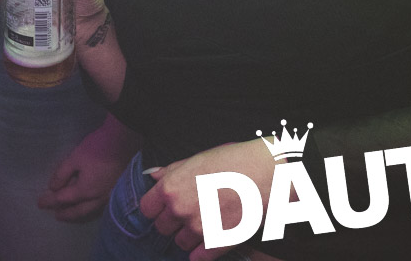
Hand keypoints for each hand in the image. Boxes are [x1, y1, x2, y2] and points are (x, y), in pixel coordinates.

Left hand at [38, 129, 129, 221]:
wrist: (122, 142)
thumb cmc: (96, 149)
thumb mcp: (75, 158)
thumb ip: (62, 174)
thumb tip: (53, 188)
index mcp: (86, 190)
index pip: (64, 199)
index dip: (51, 201)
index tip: (40, 204)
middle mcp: (98, 198)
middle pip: (78, 210)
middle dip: (65, 213)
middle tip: (56, 215)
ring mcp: (109, 197)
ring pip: (91, 211)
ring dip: (78, 213)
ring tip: (69, 214)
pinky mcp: (116, 191)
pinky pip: (100, 207)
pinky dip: (90, 209)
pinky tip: (88, 207)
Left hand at [140, 139, 275, 259]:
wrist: (264, 173)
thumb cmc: (230, 160)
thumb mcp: (195, 159)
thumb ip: (170, 171)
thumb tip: (151, 175)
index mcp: (170, 187)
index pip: (146, 209)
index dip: (155, 209)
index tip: (163, 208)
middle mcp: (180, 210)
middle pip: (162, 228)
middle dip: (172, 222)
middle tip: (187, 213)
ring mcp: (198, 228)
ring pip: (180, 243)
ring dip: (187, 237)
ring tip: (203, 223)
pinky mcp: (217, 242)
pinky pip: (198, 258)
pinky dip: (200, 253)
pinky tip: (207, 243)